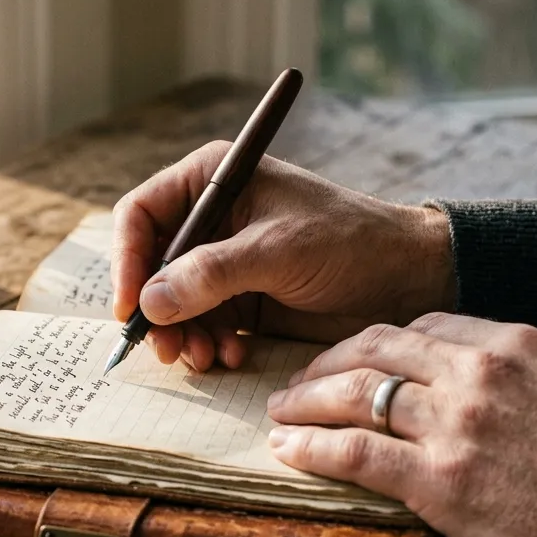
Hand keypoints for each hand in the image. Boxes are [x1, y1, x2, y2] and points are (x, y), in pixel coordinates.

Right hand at [112, 141, 454, 369]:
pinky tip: (230, 355)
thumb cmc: (350, 242)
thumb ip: (212, 274)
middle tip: (167, 349)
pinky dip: (207, 342)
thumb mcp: (278, 251)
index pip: (142, 214)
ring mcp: (224, 260)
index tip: (130, 306)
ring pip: (172, 301)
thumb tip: (149, 302)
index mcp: (214, 179)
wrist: (409, 279)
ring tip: (204, 358)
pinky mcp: (241, 296)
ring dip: (181, 333)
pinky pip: (202, 322)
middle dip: (155, 309)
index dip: (128, 259)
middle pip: (151, 264)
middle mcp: (211, 217)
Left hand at [265, 313, 536, 536]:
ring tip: (281, 412)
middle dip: (326, 363)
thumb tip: (461, 383)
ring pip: (355, 394)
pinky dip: (311, 447)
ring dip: (306, 402)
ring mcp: (455, 423)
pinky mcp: (437, 479)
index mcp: (514, 342)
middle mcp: (478, 371)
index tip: (352, 360)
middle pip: (375, 348)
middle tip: (298, 380)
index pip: (421, 324)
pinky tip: (288, 449)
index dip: (374, 343)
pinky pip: (353, 451)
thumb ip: (513, 376)